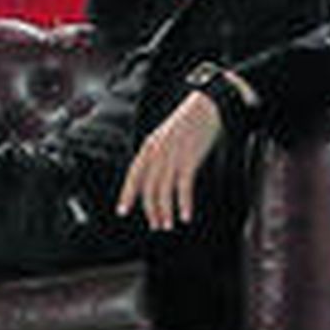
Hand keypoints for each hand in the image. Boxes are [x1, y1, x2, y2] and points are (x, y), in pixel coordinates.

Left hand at [116, 90, 222, 230]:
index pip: (133, 175)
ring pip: (163, 190)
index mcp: (149, 146)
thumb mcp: (166, 137)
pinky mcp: (189, 158)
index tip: (122, 211)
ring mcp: (172, 155)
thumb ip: (158, 155)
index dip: (127, 194)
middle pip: (148, 187)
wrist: (208, 104)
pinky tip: (185, 216)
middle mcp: (156, 152)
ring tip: (168, 225)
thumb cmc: (189, 123)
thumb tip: (155, 177)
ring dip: (165, 211)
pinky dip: (183, 204)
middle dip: (150, 209)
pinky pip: (183, 187)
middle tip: (156, 225)